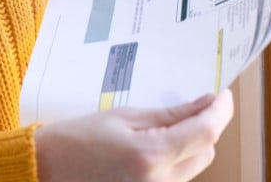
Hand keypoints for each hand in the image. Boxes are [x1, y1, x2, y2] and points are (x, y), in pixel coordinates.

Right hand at [34, 89, 232, 181]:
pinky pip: (176, 178)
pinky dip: (174, 160)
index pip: (205, 132)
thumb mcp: (122, 116)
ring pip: (193, 166)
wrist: (46, 170)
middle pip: (206, 152)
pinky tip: (153, 146)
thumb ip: (168, 114)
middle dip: (203, 128)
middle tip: (190, 106)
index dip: (220, 112)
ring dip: (189, 145)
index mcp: (152, 156)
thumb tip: (204, 104)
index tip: (223, 96)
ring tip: (163, 127)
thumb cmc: (76, 139)